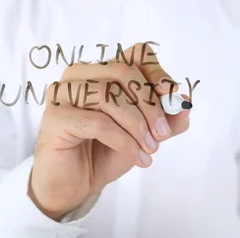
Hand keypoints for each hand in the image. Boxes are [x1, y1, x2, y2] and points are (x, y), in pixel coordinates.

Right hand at [28, 43, 190, 219]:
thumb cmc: (105, 153)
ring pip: (108, 94)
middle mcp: (79, 75)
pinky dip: (122, 139)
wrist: (74, 185)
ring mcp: (63, 93)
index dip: (157, 71)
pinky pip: (96, 121)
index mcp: (102, 71)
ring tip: (149, 149)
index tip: (172, 97)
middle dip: (150, 104)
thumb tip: (184, 103)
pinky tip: (134, 155)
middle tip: (162, 134)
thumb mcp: (144, 135)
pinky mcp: (55, 117)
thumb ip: (165, 119)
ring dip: (136, 124)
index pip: (135, 54)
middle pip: (123, 71)